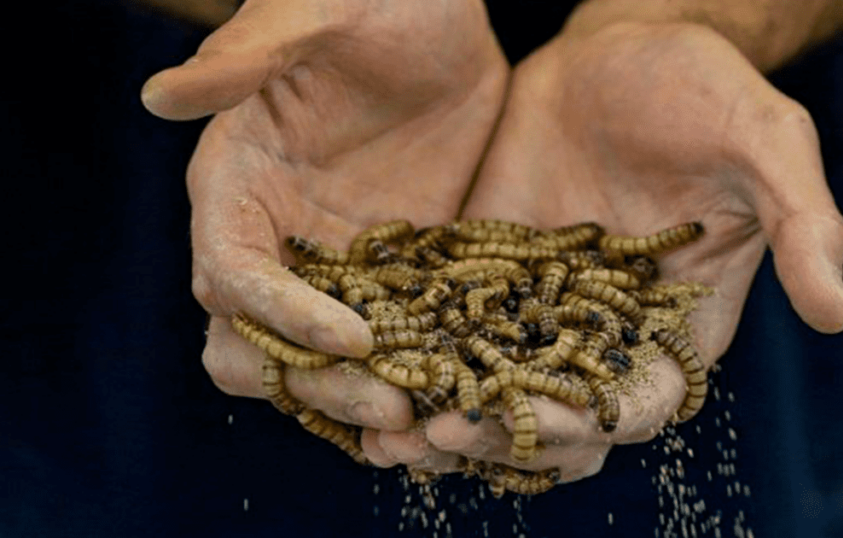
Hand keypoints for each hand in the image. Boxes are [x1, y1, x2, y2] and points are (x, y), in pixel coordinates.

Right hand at [142, 0, 507, 439]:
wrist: (444, 19)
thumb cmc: (373, 0)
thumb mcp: (316, 13)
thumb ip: (249, 56)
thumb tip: (157, 97)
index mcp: (238, 183)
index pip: (231, 274)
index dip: (280, 315)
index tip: (352, 335)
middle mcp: (277, 236)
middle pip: (258, 344)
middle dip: (313, 382)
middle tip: (391, 404)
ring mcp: (335, 264)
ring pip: (316, 363)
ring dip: (357, 400)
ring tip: (425, 416)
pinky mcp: (392, 273)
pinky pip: (386, 345)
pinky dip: (405, 379)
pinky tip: (451, 399)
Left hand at [371, 22, 842, 480]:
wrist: (624, 46)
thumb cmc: (707, 91)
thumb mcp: (764, 144)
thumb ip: (803, 224)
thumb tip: (840, 313)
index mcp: (677, 323)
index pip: (639, 404)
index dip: (591, 425)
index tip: (535, 424)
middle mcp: (602, 331)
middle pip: (552, 416)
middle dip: (496, 438)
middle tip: (433, 438)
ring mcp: (537, 306)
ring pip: (488, 387)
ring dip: (440, 415)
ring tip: (380, 431)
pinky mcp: (484, 271)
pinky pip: (443, 327)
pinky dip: (408, 354)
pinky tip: (360, 363)